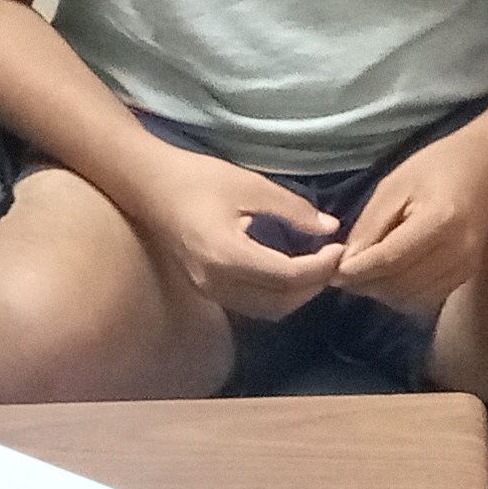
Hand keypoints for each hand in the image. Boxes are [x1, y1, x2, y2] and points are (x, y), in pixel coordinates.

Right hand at [119, 145, 346, 319]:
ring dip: (296, 295)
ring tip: (315, 266)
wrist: (147, 185)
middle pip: (279, 304)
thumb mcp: (250, 185)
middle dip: (313, 286)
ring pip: (265, 310)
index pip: (287, 277)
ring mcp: (208, 290)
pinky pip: (250, 304)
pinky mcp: (205, 289)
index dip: (320, 267)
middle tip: (332, 259)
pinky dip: (276, 294)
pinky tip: (288, 269)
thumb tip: (330, 228)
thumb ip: (293, 209)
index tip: (340, 247)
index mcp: (228, 256)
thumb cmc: (197, 178)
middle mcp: (217, 283)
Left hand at [335, 129, 487, 312]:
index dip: (358, 270)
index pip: (391, 258)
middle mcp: (457, 251)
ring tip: (363, 274)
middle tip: (342, 272)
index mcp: (439, 221)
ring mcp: (465, 268)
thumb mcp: (394, 186)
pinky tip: (388, 278)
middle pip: (400, 284)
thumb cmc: (436, 167)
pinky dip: (401, 295)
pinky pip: (425, 299)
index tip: (331, 270)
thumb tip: (346, 262)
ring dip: (382, 292)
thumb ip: (371, 225)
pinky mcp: (465, 277)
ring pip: (411, 298)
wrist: (486, 169)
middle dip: (366, 284)